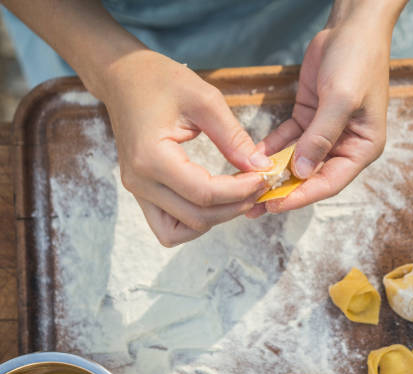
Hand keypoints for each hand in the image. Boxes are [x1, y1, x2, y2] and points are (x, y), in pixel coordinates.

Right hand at [102, 50, 271, 245]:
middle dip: (234, 206)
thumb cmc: (160, 80)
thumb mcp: (204, 100)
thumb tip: (260, 167)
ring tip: (238, 195)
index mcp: (151, 157)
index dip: (240, 191)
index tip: (264, 176)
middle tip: (259, 185)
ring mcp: (137, 190)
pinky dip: (194, 222)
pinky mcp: (142, 192)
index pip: (204, 193)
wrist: (123, 78)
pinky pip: (168, 226)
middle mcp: (140, 181)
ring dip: (215, 219)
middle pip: (197, 217)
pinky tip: (215, 200)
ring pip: (181, 231)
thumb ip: (233, 137)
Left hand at [247, 3, 401, 217]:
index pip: (329, 182)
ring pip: (297, 160)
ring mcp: (325, 133)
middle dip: (283, 189)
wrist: (351, 28)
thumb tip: (300, 171)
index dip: (301, 196)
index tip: (274, 204)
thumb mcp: (341, 100)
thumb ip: (321, 137)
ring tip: (247, 188)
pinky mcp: (309, 118)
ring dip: (274, 173)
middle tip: (253, 205)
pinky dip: (271, 148)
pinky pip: (287, 139)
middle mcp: (345, 145)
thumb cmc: (357, 62)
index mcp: (362, 148)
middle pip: (311, 176)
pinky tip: (251, 157)